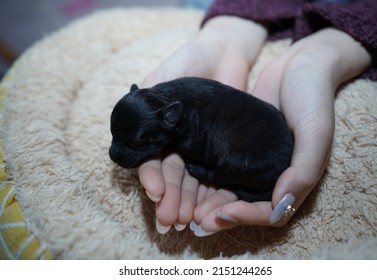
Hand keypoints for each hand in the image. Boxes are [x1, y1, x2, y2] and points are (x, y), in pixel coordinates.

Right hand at [137, 16, 266, 232]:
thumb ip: (146, 104)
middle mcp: (175, 142)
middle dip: (169, 198)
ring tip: (186, 221)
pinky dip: (209, 192)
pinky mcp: (218, 149)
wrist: (225, 54)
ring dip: (186, 201)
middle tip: (170, 219)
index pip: (151, 158)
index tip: (155, 191)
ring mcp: (197, 147)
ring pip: (190, 180)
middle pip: (170, 175)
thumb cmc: (189, 60)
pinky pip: (213, 174)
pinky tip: (207, 208)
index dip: (151, 176)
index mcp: (157, 129)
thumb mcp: (162, 77)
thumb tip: (128, 134)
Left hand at [191, 28, 371, 235]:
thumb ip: (304, 169)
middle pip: (244, 206)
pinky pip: (218, 167)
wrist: (299, 64)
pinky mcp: (236, 145)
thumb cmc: (313, 95)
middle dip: (220, 215)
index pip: (270, 212)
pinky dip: (203, 179)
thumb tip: (280, 204)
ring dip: (207, 202)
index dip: (247, 217)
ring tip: (186, 209)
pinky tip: (185, 182)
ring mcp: (252, 161)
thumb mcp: (316, 130)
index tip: (223, 213)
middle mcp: (271, 175)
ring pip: (227, 190)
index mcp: (293, 179)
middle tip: (196, 220)